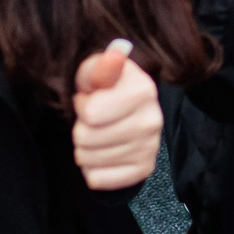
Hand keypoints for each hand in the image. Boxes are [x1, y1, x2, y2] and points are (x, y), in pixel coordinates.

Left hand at [72, 39, 163, 189]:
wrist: (124, 113)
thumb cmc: (104, 89)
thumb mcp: (96, 71)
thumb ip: (101, 65)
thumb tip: (116, 54)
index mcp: (144, 90)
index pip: (90, 113)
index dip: (82, 105)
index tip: (91, 98)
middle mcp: (153, 120)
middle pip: (86, 138)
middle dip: (80, 128)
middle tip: (93, 119)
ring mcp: (150, 147)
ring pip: (88, 159)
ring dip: (84, 148)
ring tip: (97, 134)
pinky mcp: (143, 170)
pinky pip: (97, 179)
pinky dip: (92, 169)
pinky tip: (102, 153)